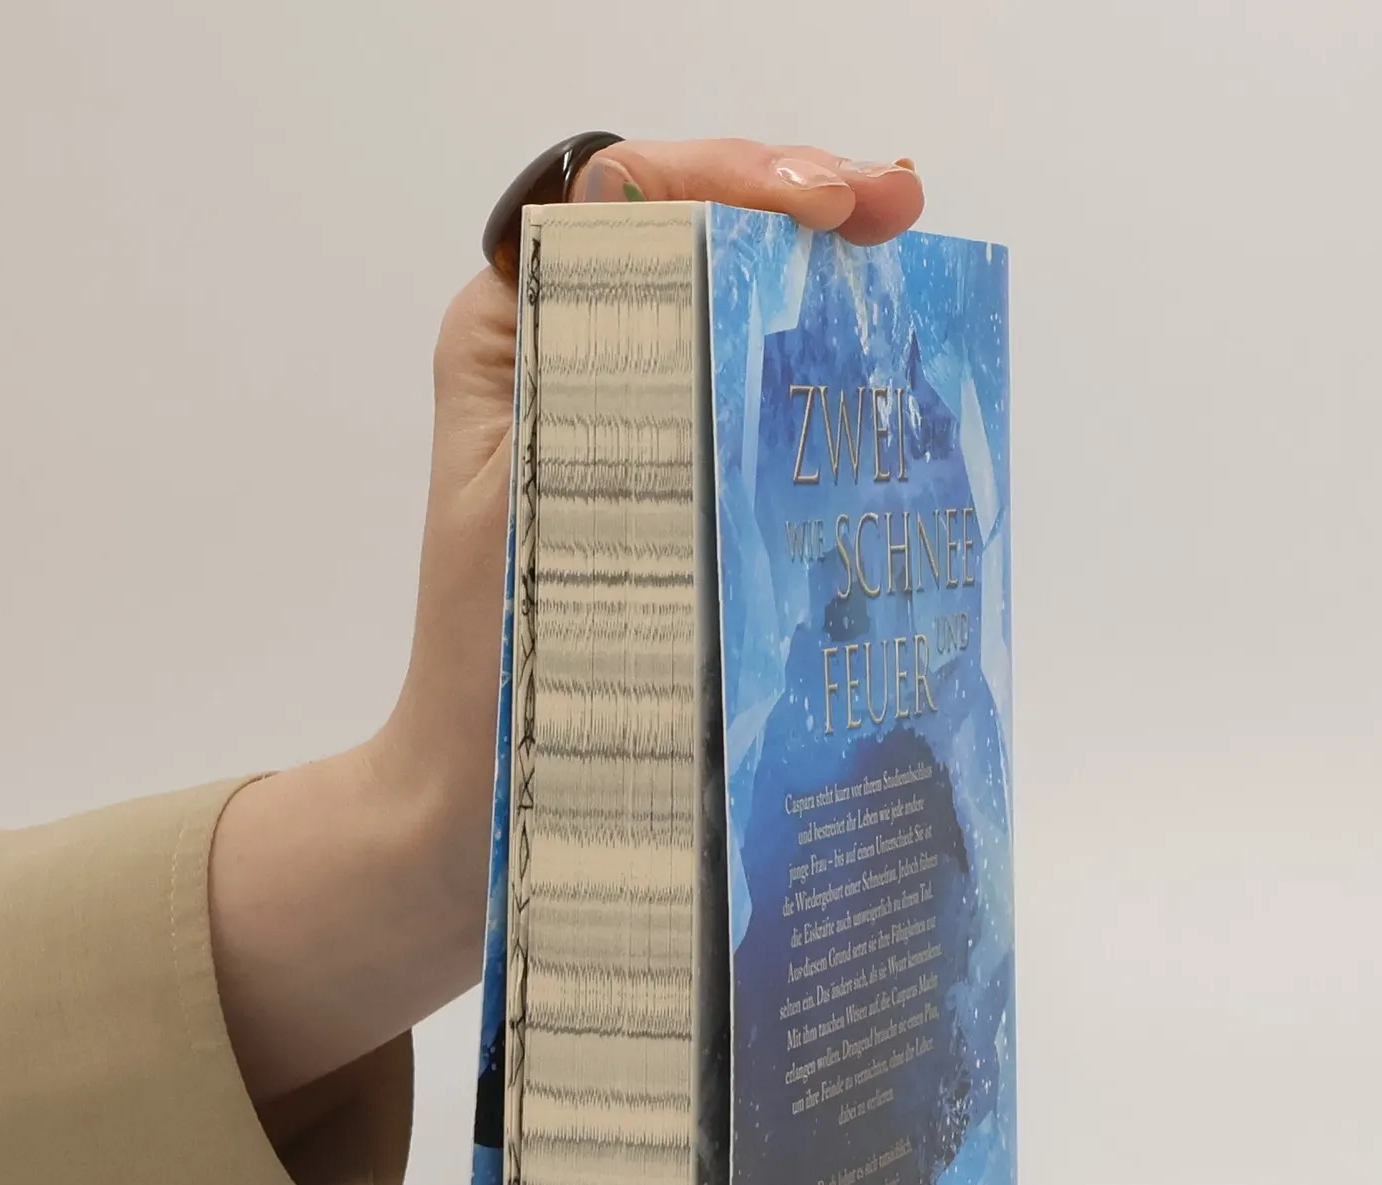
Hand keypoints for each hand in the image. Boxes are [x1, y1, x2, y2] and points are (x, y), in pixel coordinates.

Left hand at [210, 140, 925, 1100]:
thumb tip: (679, 256)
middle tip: (893, 210)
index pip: (626, 199)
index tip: (822, 203)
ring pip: (740, 323)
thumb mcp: (527, 501)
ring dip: (825, 293)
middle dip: (801, 209)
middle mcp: (580, 374)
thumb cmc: (486, 674)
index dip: (731, 175)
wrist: (477, 812)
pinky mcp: (686, 511)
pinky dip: (826, 402)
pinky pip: (758, 425)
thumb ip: (584, 371)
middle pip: (699, 240)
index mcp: (520, 343)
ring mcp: (642, 443)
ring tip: (904, 273)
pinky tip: (890, 398)